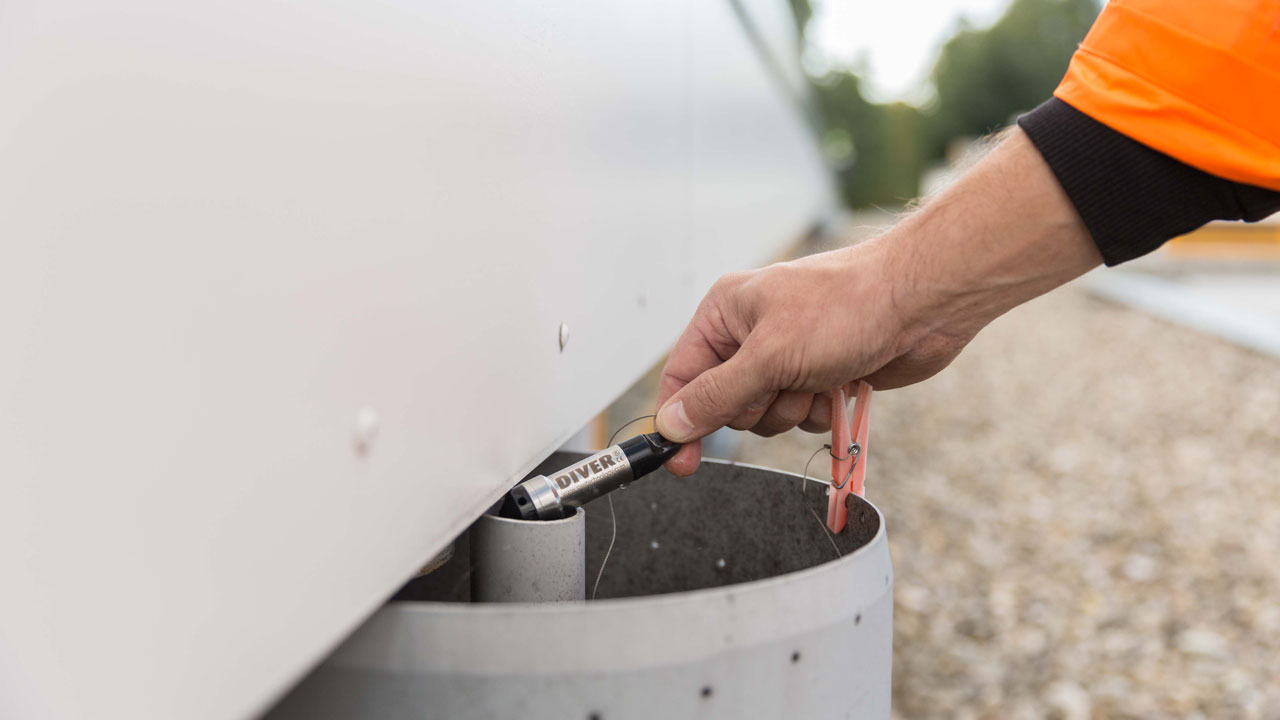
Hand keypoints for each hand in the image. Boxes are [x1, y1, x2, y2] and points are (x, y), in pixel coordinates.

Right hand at [655, 129, 1101, 475]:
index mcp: (725, 313)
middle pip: (725, 405)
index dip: (679, 420)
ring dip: (792, 409)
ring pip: (766, 416)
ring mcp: (787, 356)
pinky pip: (801, 418)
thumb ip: (717, 395)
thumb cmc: (846, 308)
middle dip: (757, 407)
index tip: (679, 461)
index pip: (682, 376)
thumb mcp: (770, 356)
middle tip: (784, 384)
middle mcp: (751, 334)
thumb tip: (671, 424)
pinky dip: (819, 410)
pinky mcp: (820, 375)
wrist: (921, 303)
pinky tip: (840, 383)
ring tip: (819, 377)